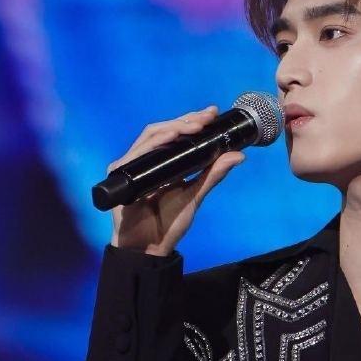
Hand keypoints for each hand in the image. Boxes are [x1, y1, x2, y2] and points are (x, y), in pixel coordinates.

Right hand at [109, 105, 244, 255]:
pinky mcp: (121, 174)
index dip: (192, 121)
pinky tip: (169, 137)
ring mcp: (133, 165)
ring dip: (172, 128)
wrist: (151, 247)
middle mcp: (147, 160)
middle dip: (185, 121)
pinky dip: (154, 143)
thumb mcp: (196, 195)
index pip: (176, 134)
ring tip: (193, 126)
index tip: (211, 113)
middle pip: (163, 130)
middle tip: (205, 118)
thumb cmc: (169, 224)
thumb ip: (213, 175)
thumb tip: (238, 155)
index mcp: (164, 162)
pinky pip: (136, 154)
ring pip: (151, 136)